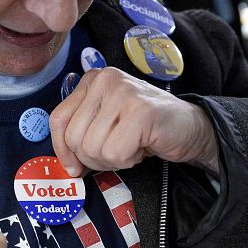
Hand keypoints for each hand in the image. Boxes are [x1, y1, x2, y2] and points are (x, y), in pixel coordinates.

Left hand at [49, 67, 218, 176]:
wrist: (189, 127)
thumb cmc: (143, 128)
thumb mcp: (105, 124)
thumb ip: (80, 134)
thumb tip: (66, 166)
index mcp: (92, 79)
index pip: (58, 120)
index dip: (62, 150)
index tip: (74, 167)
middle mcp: (105, 80)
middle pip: (74, 138)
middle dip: (92, 158)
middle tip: (116, 152)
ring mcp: (124, 93)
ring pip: (93, 148)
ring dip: (112, 160)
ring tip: (130, 147)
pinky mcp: (141, 111)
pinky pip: (115, 153)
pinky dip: (128, 160)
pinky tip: (140, 147)